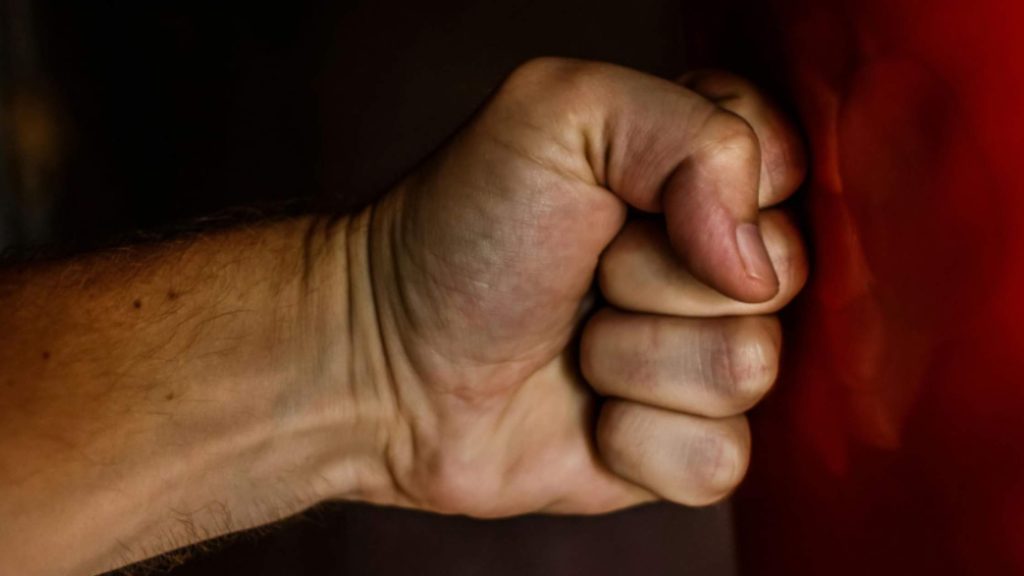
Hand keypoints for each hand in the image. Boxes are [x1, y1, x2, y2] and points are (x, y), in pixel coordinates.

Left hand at [358, 59, 807, 515]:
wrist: (385, 363)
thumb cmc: (459, 234)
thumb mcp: (557, 116)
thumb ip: (687, 131)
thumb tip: (754, 263)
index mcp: (692, 171)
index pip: (787, 166)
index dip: (719, 190)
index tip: (626, 198)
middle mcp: (709, 262)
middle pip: (781, 274)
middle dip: (658, 278)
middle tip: (584, 273)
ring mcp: (698, 356)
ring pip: (751, 368)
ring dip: (635, 358)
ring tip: (572, 344)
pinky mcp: (680, 443)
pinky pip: (720, 457)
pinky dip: (635, 437)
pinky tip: (584, 411)